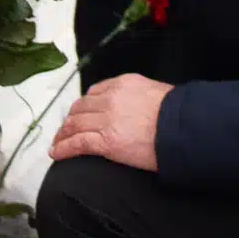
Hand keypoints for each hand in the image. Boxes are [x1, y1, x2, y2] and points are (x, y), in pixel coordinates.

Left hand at [49, 74, 172, 170]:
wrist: (182, 128)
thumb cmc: (178, 113)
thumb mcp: (157, 92)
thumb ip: (140, 96)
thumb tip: (138, 106)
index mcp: (122, 84)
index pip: (95, 92)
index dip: (84, 104)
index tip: (81, 112)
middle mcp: (109, 99)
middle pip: (80, 108)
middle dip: (70, 119)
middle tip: (65, 129)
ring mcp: (105, 121)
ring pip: (74, 125)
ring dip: (63, 133)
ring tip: (58, 142)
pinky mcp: (105, 142)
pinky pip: (77, 143)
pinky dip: (63, 148)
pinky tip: (56, 153)